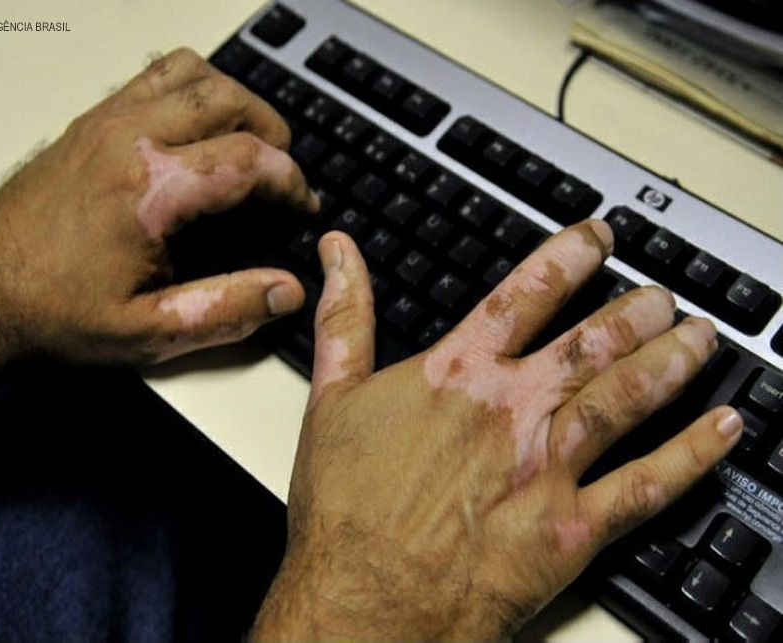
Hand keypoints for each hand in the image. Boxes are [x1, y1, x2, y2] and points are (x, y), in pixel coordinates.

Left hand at [0, 47, 316, 371]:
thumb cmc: (56, 310)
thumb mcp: (147, 331)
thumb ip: (225, 309)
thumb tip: (286, 292)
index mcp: (147, 192)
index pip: (246, 160)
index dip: (289, 182)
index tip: (301, 206)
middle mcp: (127, 141)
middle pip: (227, 100)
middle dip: (271, 133)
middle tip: (283, 172)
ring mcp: (107, 121)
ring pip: (193, 73)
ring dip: (235, 100)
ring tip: (249, 140)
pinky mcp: (92, 120)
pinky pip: (156, 74)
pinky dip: (194, 88)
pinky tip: (201, 127)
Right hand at [254, 222, 742, 638]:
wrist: (364, 598)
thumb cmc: (347, 507)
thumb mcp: (331, 396)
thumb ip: (343, 317)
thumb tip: (336, 254)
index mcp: (457, 375)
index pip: (526, 293)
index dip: (570, 256)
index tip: (599, 238)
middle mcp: (512, 410)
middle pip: (593, 342)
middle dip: (636, 311)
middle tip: (662, 296)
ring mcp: (547, 466)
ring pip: (628, 397)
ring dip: (672, 362)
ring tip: (699, 338)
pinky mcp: (572, 526)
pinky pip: (649, 484)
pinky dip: (694, 454)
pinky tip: (723, 428)